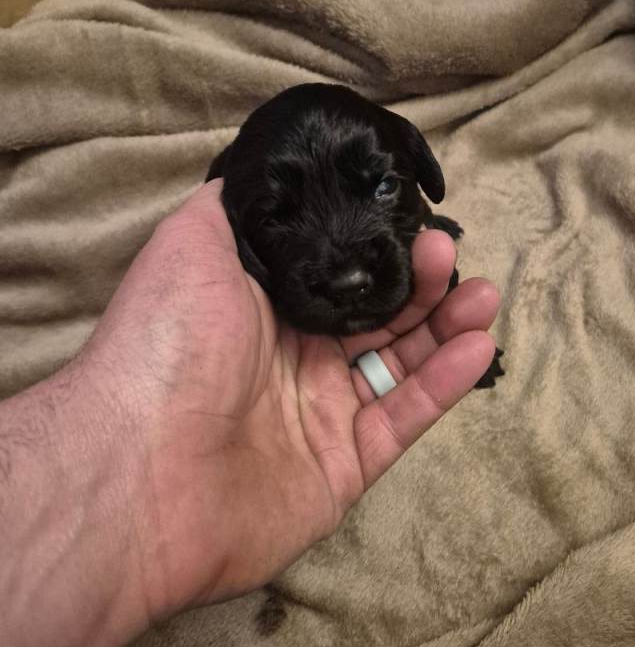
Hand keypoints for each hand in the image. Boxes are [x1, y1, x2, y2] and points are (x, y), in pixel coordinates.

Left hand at [87, 181, 499, 618]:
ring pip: (399, 364)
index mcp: (261, 308)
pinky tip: (476, 345)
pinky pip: (403, 418)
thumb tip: (270, 176)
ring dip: (445, 327)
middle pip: (376, 315)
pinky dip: (443, 384)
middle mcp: (293, 358)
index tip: (412, 221)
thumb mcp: (190, 243)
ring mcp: (321, 415)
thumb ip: (238, 208)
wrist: (138, 470)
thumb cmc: (166, 345)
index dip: (377, 248)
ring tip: (484, 295)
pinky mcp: (345, 467)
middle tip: (450, 253)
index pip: (337, 272)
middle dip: (420, 282)